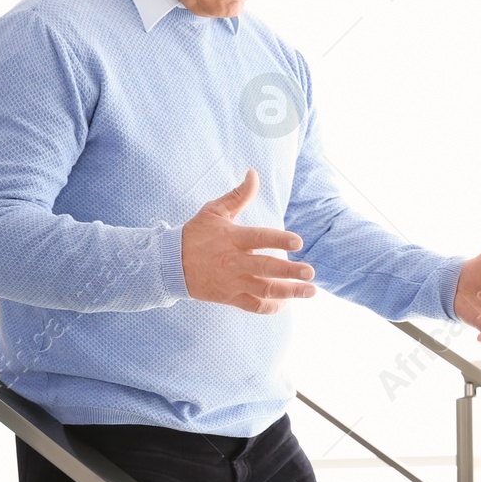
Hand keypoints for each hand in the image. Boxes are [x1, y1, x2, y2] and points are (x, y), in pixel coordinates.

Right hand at [181, 169, 316, 312]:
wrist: (170, 264)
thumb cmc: (195, 234)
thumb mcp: (214, 211)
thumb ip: (238, 195)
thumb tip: (253, 174)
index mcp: (232, 238)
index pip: (259, 238)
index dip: (279, 240)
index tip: (298, 242)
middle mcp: (234, 262)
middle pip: (265, 268)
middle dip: (290, 271)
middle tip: (311, 272)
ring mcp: (232, 282)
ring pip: (263, 290)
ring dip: (289, 292)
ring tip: (310, 290)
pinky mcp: (229, 297)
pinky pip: (253, 306)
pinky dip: (270, 307)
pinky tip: (286, 303)